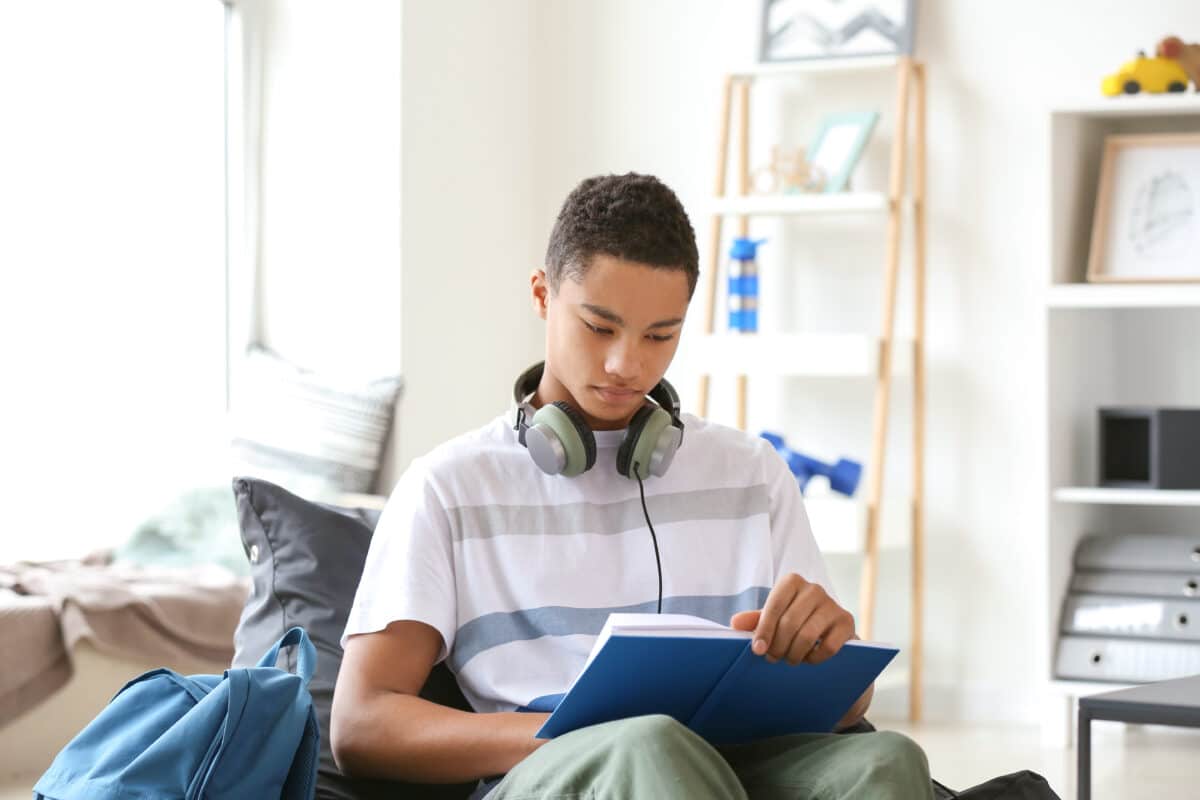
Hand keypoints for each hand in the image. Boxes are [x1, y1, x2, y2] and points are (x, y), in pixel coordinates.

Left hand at [729, 573, 855, 665]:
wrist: (828, 627)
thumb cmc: (794, 619)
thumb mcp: (773, 616)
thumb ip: (754, 619)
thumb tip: (735, 624)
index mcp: (792, 582)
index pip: (774, 606)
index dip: (764, 630)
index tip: (757, 650)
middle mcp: (814, 589)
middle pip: (790, 623)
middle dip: (778, 646)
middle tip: (772, 659)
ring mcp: (833, 604)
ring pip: (807, 636)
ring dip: (794, 654)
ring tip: (788, 659)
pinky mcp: (846, 621)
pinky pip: (828, 646)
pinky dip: (814, 658)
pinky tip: (808, 658)